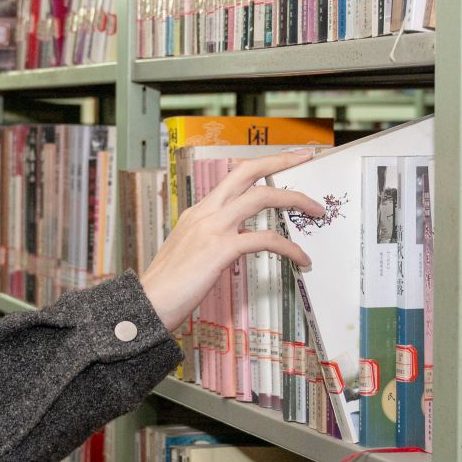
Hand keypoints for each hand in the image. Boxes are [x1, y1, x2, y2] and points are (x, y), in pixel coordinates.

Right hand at [137, 149, 322, 331]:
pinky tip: (302, 259)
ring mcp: (212, 228)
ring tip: (316, 209)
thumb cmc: (166, 288)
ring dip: (295, 199)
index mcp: (198, 212)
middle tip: (306, 155)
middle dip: (280, 160)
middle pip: (247, 171)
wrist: (146, 305)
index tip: (282, 160)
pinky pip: (266, 239)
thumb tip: (233, 244)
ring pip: (261, 197)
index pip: (234, 178)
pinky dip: (290, 247)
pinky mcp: (220, 249)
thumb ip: (209, 242)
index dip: (260, 166)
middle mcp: (205, 213)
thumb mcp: (187, 253)